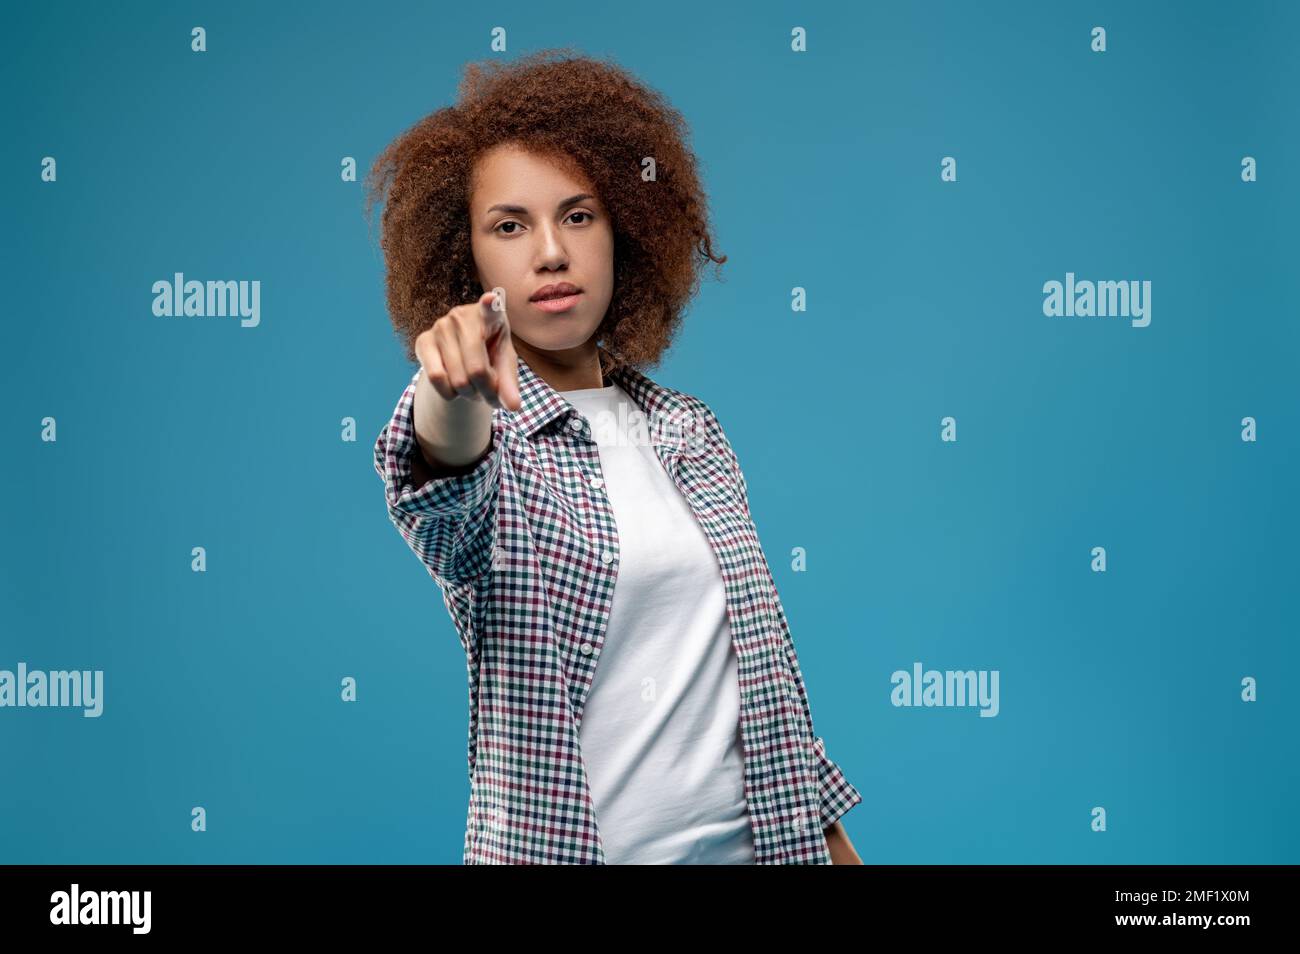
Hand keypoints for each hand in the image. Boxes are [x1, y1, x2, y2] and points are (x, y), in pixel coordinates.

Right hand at [415, 289, 521, 411]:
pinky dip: (449, 394)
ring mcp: (440, 326)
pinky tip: (454, 388)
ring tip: (474, 389)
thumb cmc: (490, 355)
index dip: (490, 305)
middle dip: (486, 392)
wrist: (462, 355)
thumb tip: (514, 406)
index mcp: (491, 316)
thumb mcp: (504, 367)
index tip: (491, 299)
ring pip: (457, 379)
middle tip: (490, 396)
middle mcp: (463, 316)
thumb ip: (510, 385)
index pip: (490, 309)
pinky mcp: (423, 340)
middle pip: (477, 370)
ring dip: (469, 395)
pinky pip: (436, 378)